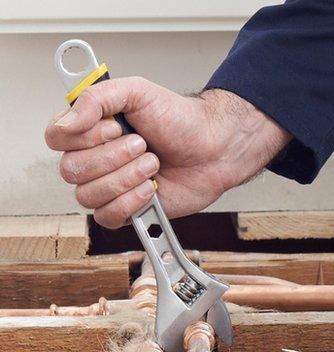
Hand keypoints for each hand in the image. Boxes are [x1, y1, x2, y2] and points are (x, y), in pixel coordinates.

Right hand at [45, 79, 289, 227]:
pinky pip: (107, 217)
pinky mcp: (128, 209)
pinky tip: (151, 188)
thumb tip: (64, 123)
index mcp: (90, 130)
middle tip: (143, 145)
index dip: (84, 137)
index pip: (56, 138)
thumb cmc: (180, 120)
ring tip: (153, 163)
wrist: (215, 147)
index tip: (115, 127)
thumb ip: (94, 99)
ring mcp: (109, 186)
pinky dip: (130, 202)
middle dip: (114, 157)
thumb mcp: (137, 92)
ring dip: (125, 178)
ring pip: (87, 195)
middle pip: (71, 169)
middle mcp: (94, 159)